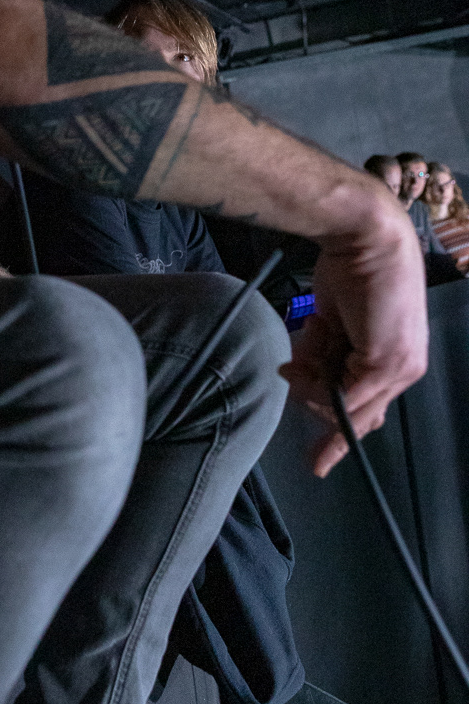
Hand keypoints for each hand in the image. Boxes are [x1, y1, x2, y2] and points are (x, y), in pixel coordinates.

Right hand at [285, 197, 427, 475]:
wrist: (367, 239)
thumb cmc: (353, 272)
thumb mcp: (337, 324)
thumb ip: (329, 360)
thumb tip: (301, 386)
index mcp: (398, 361)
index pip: (367, 412)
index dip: (338, 437)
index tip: (316, 465)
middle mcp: (405, 370)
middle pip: (350, 414)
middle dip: (314, 390)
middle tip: (298, 357)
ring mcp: (398, 369)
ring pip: (340, 405)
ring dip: (313, 372)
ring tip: (316, 328)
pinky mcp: (385, 362)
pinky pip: (341, 393)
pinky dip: (317, 372)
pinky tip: (315, 333)